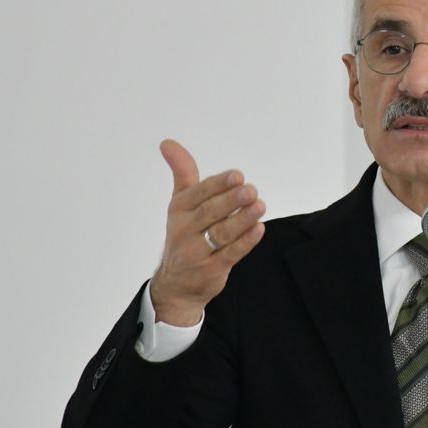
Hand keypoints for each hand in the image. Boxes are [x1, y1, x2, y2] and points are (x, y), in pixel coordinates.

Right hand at [149, 139, 265, 325]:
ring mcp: (197, 251)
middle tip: (251, 190)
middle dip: (231, 200)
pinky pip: (230, 254)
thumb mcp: (180, 203)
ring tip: (259, 206)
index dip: (218, 184)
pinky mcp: (212, 269)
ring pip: (222, 233)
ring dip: (242, 219)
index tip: (237, 175)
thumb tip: (167, 143)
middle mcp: (185, 230)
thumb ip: (182, 173)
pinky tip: (259, 229)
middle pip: (210, 213)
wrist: (176, 284)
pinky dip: (245, 241)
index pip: (198, 194)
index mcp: (179, 210)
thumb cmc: (184, 234)